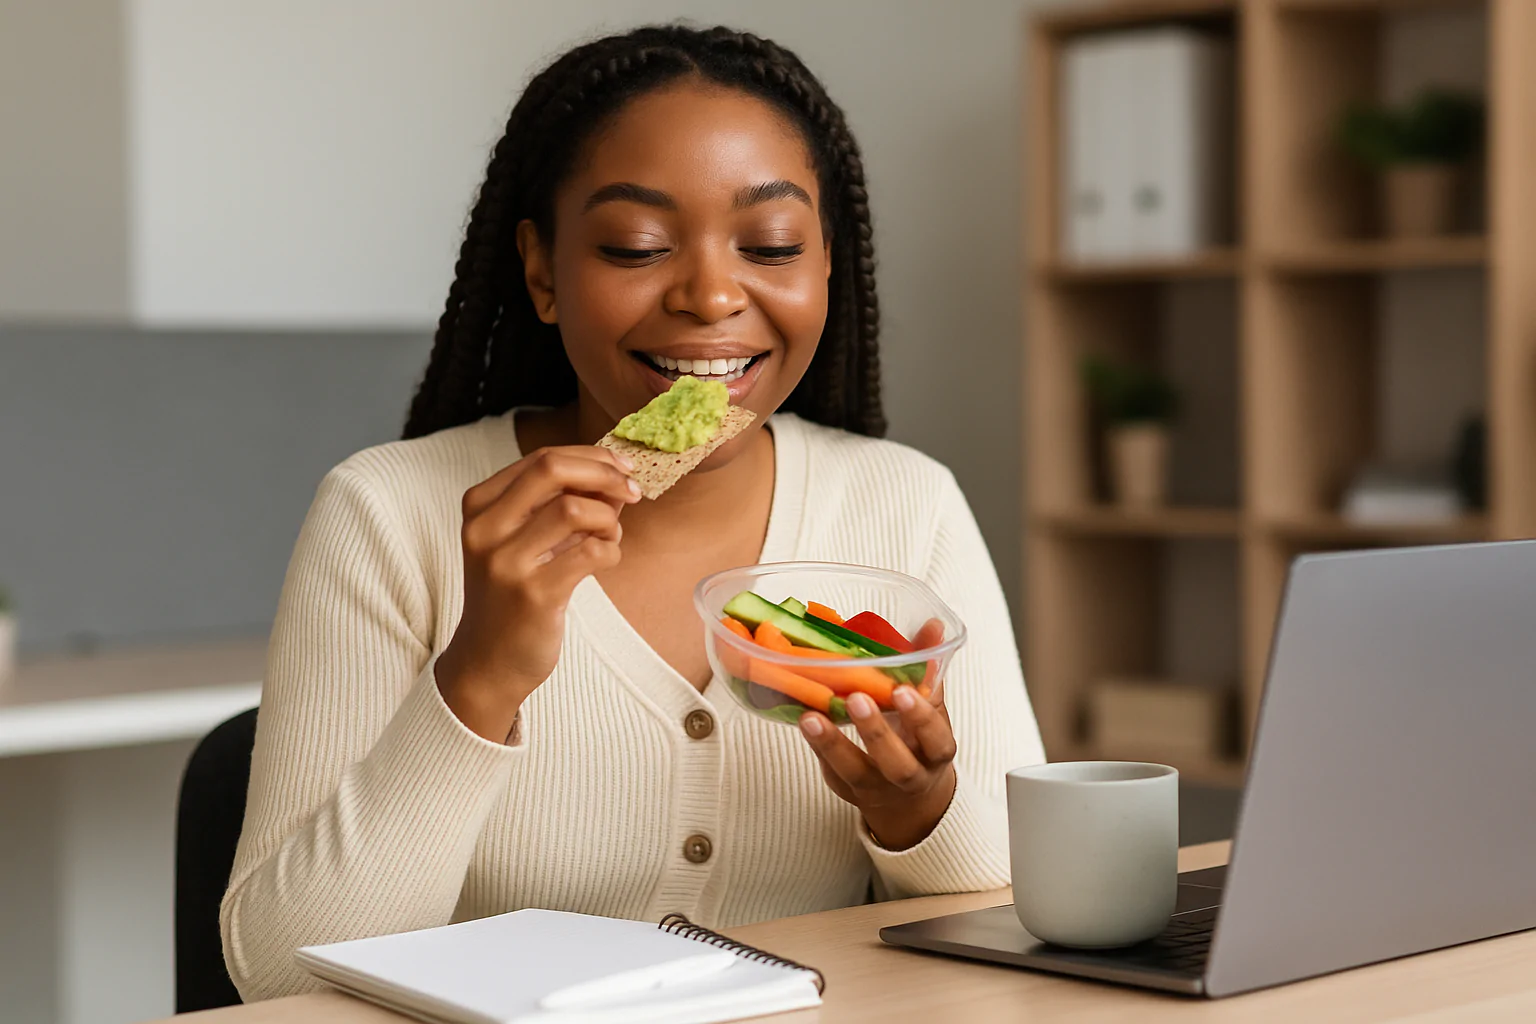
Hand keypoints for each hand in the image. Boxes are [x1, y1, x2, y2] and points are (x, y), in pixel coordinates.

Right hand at [436, 446, 639, 740]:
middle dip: (604, 474)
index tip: (621, 468)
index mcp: (480, 505)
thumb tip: (616, 476)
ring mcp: (506, 562)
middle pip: (551, 469)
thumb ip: (560, 504)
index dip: (591, 457)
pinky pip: (590, 552)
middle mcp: (485, 528)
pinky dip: (611, 550)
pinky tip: (606, 560)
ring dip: (608, 518)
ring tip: (610, 535)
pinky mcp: (533, 594)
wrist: (488, 661)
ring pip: (574, 509)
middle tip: (632, 490)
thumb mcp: (523, 540)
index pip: (541, 458)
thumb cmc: (512, 593)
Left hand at [799, 686, 958, 850]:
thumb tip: (932, 629)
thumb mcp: (928, 709)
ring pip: (857, 773)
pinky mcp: (848, 790)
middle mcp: (911, 778)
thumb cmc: (917, 739)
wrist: (906, 794)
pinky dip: (817, 748)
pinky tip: (805, 724)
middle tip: (855, 699)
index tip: (900, 691)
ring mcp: (878, 788)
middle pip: (898, 766)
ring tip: (811, 717)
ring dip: (832, 744)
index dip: (920, 717)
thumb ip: (927, 671)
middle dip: (876, 733)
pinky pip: (832, 774)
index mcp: (936, 753)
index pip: (936, 739)